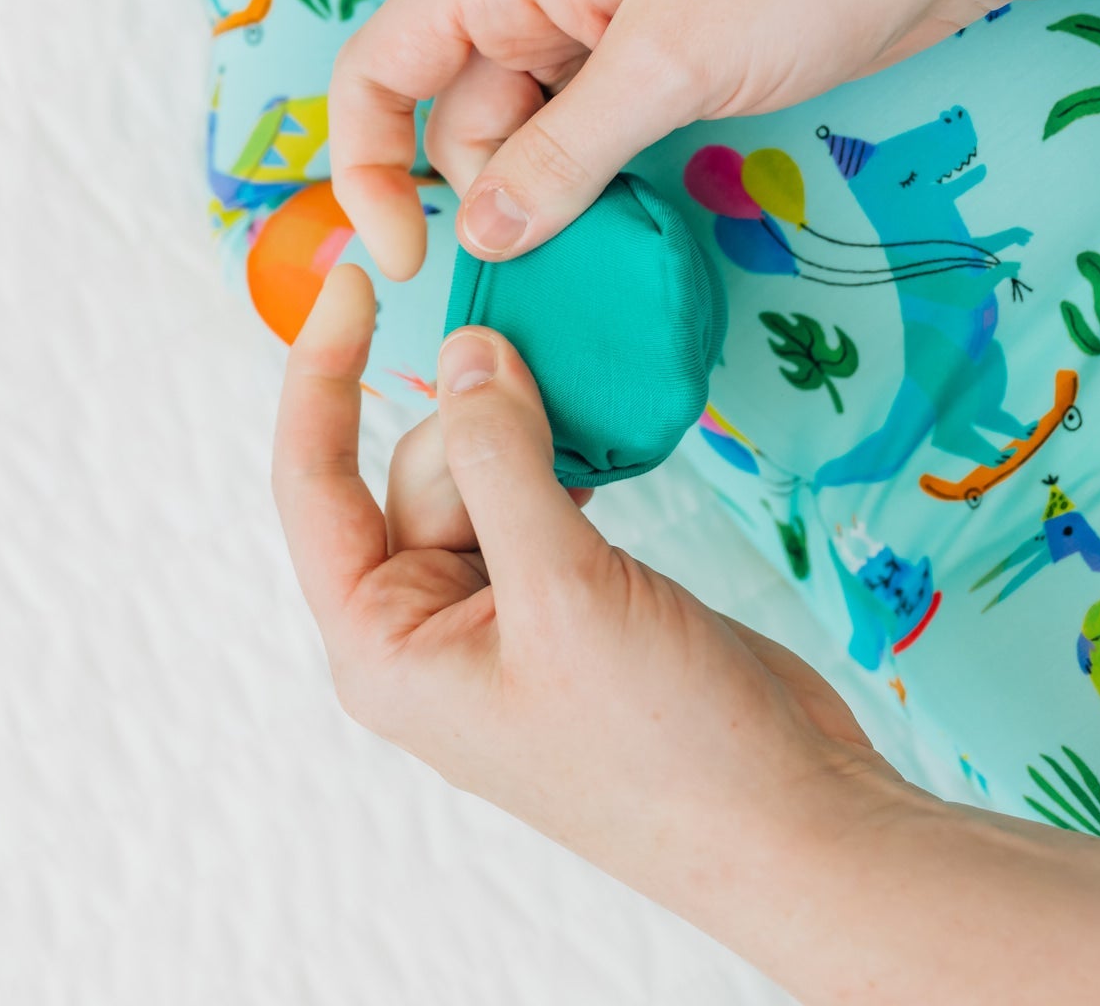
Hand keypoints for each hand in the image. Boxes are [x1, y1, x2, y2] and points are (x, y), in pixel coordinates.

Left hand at [272, 264, 892, 897]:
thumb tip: (463, 351)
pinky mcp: (565, 596)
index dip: (322, 376)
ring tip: (589, 461)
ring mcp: (500, 612)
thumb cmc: (660, 741)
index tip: (353, 281)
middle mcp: (426, 628)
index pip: (314, 483)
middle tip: (559, 450)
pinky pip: (535, 493)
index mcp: (384, 647)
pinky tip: (601, 468)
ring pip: (482, 472)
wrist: (785, 818)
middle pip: (417, 468)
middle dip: (483, 430)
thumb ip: (501, 458)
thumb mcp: (563, 589)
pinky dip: (561, 462)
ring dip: (530, 441)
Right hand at [329, 0, 1000, 277]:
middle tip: (558, 261)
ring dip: (549, 193)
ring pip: (528, 129)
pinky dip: (596, 176)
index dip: (366, 165)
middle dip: (487, 193)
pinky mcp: (659, 51)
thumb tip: (482, 236)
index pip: (378, 65)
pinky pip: (591, 127)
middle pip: (456, 112)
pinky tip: (631, 217)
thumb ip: (562, 155)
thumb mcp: (666, 64)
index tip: (408, 258)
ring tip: (606, 244)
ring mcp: (601, 21)